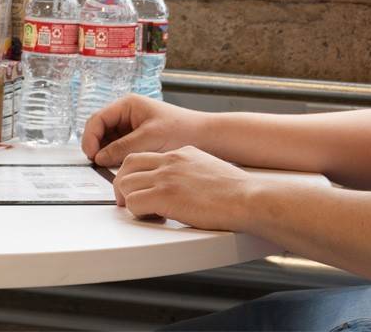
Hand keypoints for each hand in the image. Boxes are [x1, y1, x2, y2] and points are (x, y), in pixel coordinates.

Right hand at [80, 94, 206, 165]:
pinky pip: (119, 148)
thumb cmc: (182, 129)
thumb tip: (100, 157)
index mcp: (128, 105)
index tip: (91, 154)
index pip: (97, 119)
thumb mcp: (149, 138)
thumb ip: (122, 147)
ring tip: (109, 167)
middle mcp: (127, 114)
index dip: (90, 137)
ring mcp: (131, 127)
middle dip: (96, 146)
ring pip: (108, 141)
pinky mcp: (137, 140)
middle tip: (96, 163)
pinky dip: (115, 157)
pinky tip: (120, 166)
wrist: (205, 137)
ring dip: (105, 153)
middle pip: (99, 129)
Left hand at [114, 146, 254, 230]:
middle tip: (129, 199)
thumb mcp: (210, 169)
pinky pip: (133, 203)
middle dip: (123, 183)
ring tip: (144, 212)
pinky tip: (153, 218)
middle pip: (128, 164)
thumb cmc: (237, 192)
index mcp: (182, 153)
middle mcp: (171, 160)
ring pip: (126, 183)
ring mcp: (166, 177)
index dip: (138, 173)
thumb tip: (184, 186)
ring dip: (129, 200)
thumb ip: (191, 172)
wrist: (248, 198)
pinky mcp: (165, 196)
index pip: (146, 156)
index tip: (140, 187)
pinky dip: (137, 213)